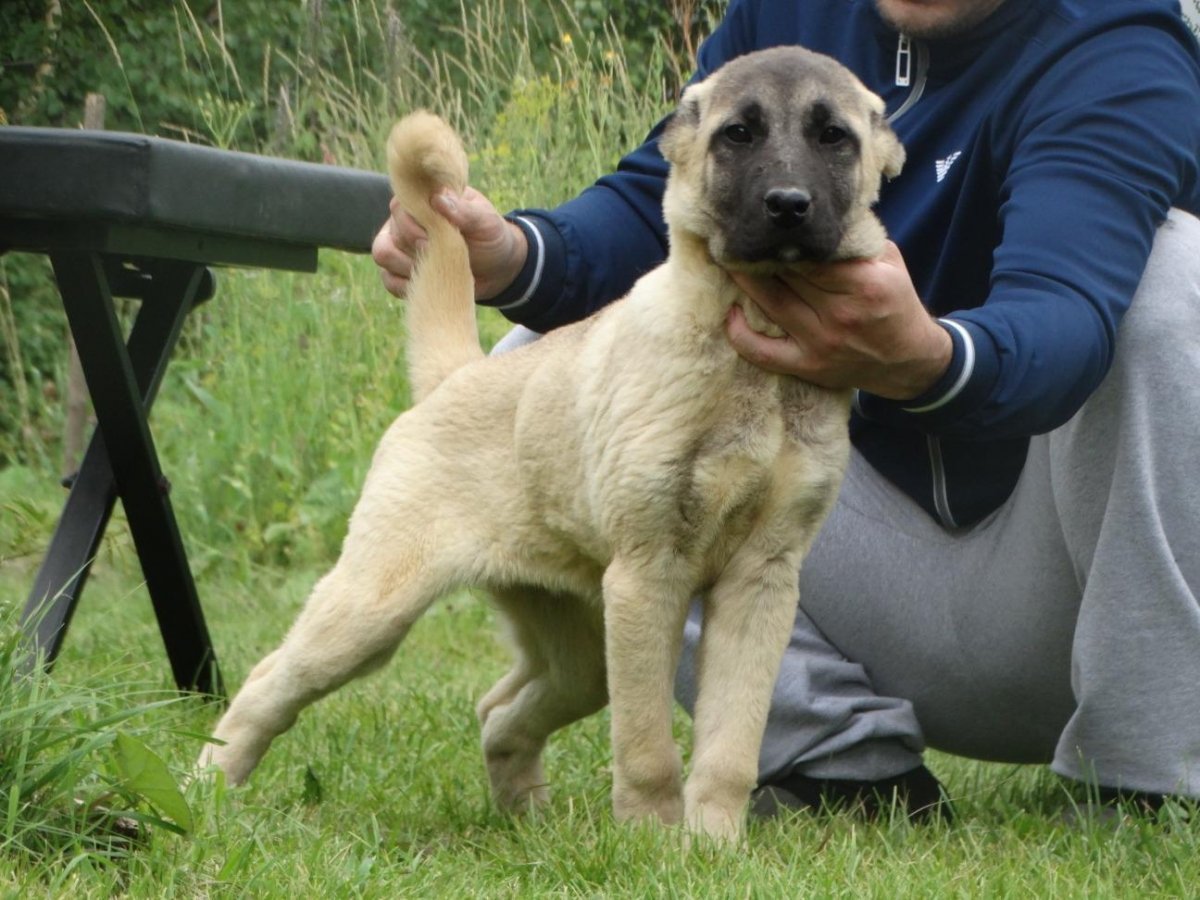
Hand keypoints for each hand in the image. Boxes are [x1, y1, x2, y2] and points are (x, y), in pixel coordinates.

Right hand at [371, 186, 528, 300]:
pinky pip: (389, 280)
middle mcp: (404, 220)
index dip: (412, 226)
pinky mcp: (400, 271)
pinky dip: (407, 286)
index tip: (435, 239)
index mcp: (422, 200)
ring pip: (383, 255)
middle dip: (414, 250)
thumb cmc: (490, 236)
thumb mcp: (486, 222)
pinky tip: (431, 283)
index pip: (399, 207)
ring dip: (408, 268)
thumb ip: (464, 211)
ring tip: (436, 269)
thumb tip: (438, 199)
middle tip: (441, 256)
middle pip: (388, 234)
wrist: (497, 268)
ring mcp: (399, 246)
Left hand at [726, 242, 952, 400]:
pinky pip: (762, 353)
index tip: (763, 221)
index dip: (784, 238)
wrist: (909, 361)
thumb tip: (816, 214)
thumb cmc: (895, 303)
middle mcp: (841, 314)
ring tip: (727, 258)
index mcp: (865, 284)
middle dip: (760, 253)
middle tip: (737, 233)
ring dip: (745, 281)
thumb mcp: (889, 263)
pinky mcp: (807, 366)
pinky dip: (739, 334)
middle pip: (788, 276)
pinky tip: (730, 311)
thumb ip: (855, 241)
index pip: (813, 255)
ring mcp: (821, 343)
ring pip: (772, 304)